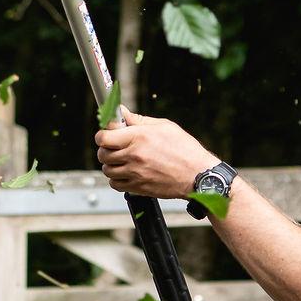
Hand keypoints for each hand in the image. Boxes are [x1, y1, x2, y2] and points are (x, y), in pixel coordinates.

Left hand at [93, 107, 219, 202]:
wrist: (198, 175)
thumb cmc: (185, 149)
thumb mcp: (164, 126)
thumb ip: (138, 120)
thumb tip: (121, 112)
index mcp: (139, 137)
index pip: (104, 137)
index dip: (103, 134)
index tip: (107, 133)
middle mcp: (134, 156)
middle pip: (103, 154)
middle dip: (106, 149)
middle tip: (115, 146)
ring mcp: (135, 174)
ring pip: (107, 170)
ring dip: (111, 164)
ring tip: (122, 160)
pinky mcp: (138, 188)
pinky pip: (115, 184)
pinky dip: (117, 179)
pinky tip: (127, 172)